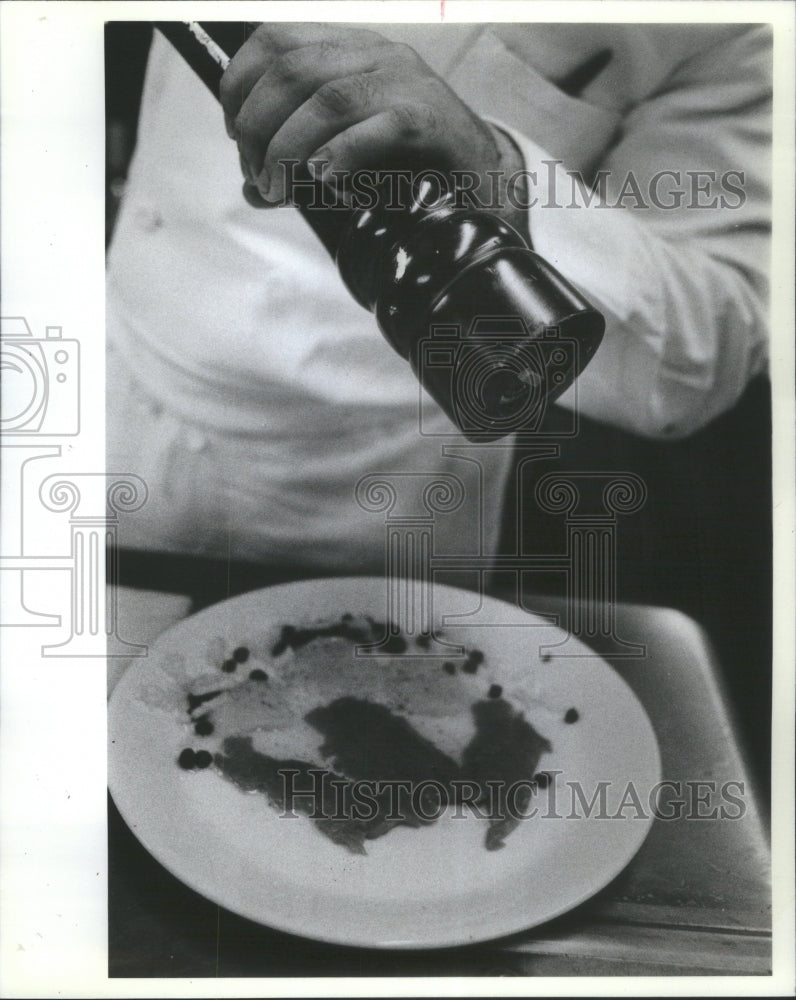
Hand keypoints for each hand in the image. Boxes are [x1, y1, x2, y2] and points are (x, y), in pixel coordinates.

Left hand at [220, 23, 523, 219]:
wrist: (482, 183)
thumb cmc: (412, 167)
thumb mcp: (347, 155)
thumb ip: (298, 166)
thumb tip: (252, 188)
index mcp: (354, 51)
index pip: (276, 39)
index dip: (241, 83)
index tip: (235, 131)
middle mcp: (378, 55)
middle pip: (291, 71)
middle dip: (259, 127)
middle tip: (258, 175)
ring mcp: (406, 82)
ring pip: (325, 99)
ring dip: (288, 148)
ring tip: (279, 187)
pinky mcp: (428, 119)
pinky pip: (372, 127)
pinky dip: (338, 156)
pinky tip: (325, 180)